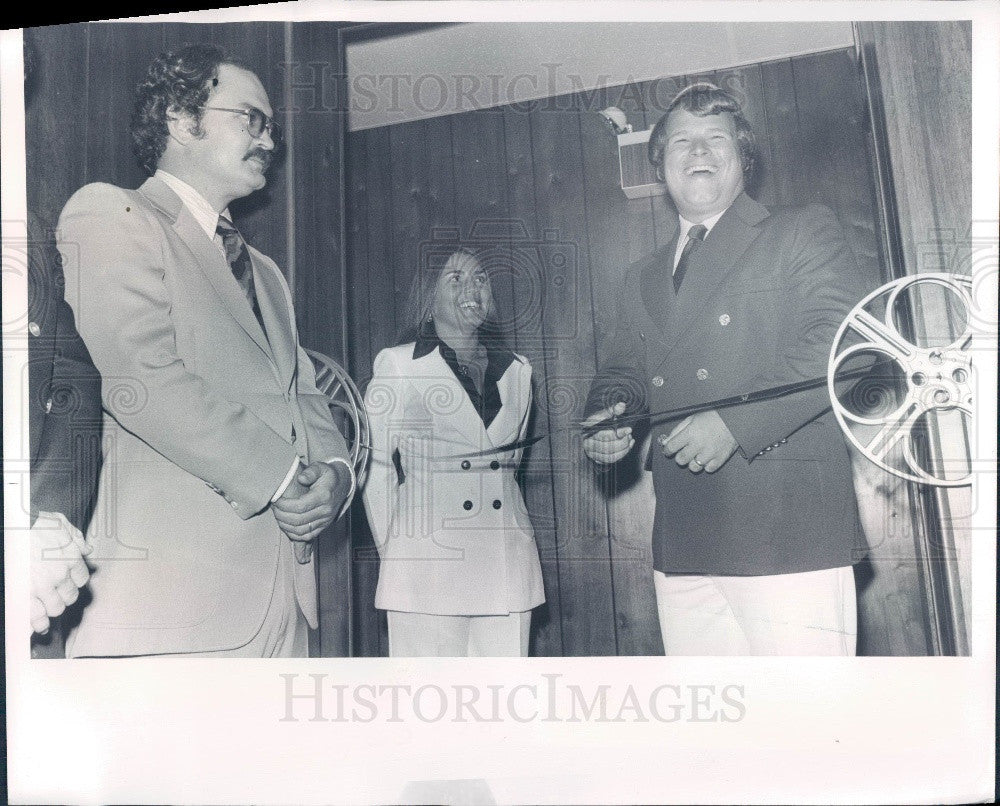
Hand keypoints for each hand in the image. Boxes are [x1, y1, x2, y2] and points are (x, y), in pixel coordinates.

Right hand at [30, 511, 90, 634]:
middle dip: (64, 597)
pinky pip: (35, 617)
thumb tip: (88, 548)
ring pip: (55, 609)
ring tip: (47, 609)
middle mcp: (59, 575)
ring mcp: (42, 587)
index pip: (81, 579)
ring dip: (52, 610)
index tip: (69, 582)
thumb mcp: (61, 523)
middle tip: (57, 596)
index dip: (75, 582)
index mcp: (71, 558)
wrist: (13, 528)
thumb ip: (76, 537)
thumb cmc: (34, 523)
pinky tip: (37, 627)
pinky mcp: (24, 595)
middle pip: (70, 596)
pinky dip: (37, 624)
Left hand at [272, 461, 350, 552]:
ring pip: (301, 530)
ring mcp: (325, 520)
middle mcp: (326, 511)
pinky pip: (307, 536)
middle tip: (274, 507)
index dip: (284, 505)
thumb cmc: (327, 476)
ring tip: (278, 515)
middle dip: (282, 515)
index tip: (276, 500)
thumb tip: (301, 478)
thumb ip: (311, 471)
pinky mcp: (324, 526)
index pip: (300, 506)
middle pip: (298, 520)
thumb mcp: (320, 467)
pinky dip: (294, 534)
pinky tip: (286, 525)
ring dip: (285, 525)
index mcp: (324, 496)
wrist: (341, 485)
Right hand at [582, 402, 633, 464]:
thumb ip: (612, 410)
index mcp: (588, 430)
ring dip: (624, 449)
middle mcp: (587, 443)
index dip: (618, 433)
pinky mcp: (597, 459)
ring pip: (610, 456)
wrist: (592, 430)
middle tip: (629, 435)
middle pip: (608, 447)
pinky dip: (622, 454)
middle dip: (622, 442)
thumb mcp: (603, 414)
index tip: (629, 430)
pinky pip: (612, 460)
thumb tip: (621, 405)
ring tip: (629, 440)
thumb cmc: (598, 422)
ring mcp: (592, 453)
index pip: (604, 435)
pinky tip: (628, 446)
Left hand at [660, 409, 738, 472]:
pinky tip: (707, 457)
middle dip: (679, 457)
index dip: (667, 450)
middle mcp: (698, 445)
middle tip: (684, 451)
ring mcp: (710, 453)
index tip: (668, 450)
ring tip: (697, 454)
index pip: (671, 447)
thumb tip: (665, 442)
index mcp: (690, 433)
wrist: (735, 418)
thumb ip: (677, 431)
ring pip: (693, 467)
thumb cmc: (712, 417)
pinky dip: (706, 465)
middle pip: (681, 460)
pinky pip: (708, 469)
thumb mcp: (691, 418)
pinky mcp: (721, 459)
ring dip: (693, 462)